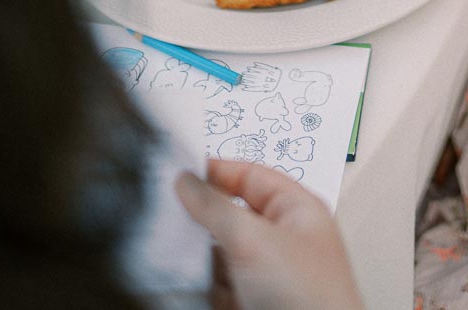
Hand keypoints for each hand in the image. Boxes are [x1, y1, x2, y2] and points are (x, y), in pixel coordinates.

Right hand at [176, 158, 363, 309]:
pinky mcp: (252, 304)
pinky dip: (200, 283)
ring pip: (222, 254)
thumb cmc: (304, 296)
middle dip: (201, 216)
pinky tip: (179, 279)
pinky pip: (219, 286)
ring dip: (196, 253)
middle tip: (163, 212)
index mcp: (296, 211)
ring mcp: (267, 275)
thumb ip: (216, 208)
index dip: (216, 171)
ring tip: (165, 247)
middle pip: (233, 215)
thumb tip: (186, 180)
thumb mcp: (254, 240)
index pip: (251, 177)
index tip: (176, 172)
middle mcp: (282, 239)